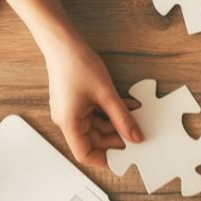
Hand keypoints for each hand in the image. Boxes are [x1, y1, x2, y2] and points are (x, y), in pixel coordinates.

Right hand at [43, 32, 142, 167]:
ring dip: (116, 122)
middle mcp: (67, 120)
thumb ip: (122, 118)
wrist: (63, 42)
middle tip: (137, 135)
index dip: (105, 159)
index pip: (85, 154)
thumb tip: (135, 137)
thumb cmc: (77, 64)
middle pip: (94, 140)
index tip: (124, 158)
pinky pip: (96, 113)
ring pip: (97, 126)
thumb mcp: (106, 94)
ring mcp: (71, 110)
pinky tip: (127, 105)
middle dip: (116, 138)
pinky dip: (111, 112)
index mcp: (69, 123)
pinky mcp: (76, 101)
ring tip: (135, 115)